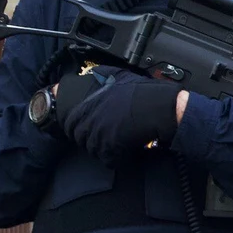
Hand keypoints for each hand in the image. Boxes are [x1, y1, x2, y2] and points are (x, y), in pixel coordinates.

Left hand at [61, 69, 183, 163]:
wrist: (163, 108)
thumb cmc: (145, 93)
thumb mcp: (118, 76)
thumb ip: (100, 77)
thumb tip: (90, 74)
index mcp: (87, 102)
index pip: (69, 121)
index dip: (81, 125)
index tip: (91, 126)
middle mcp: (89, 118)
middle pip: (79, 136)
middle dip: (92, 137)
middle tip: (109, 133)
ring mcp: (97, 133)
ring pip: (92, 149)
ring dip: (105, 148)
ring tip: (120, 139)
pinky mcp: (109, 147)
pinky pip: (107, 158)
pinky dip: (117, 157)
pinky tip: (127, 147)